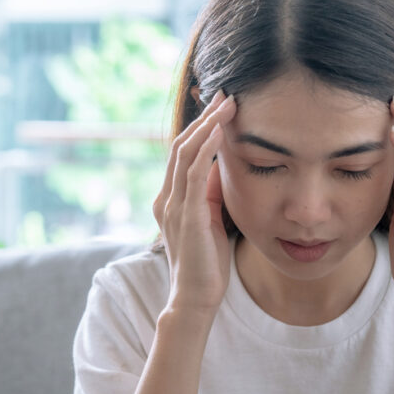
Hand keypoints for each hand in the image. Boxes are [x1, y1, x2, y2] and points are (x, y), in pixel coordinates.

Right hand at [152, 90, 236, 313]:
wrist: (196, 298)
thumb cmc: (207, 264)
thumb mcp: (212, 220)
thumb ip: (211, 195)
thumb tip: (221, 168)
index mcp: (170, 198)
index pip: (182, 152)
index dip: (200, 127)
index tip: (222, 107)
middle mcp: (165, 198)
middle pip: (180, 144)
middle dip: (204, 117)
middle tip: (226, 94)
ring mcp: (172, 206)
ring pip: (184, 153)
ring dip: (207, 126)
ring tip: (227, 105)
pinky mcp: (185, 216)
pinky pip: (192, 174)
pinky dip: (205, 149)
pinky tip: (219, 132)